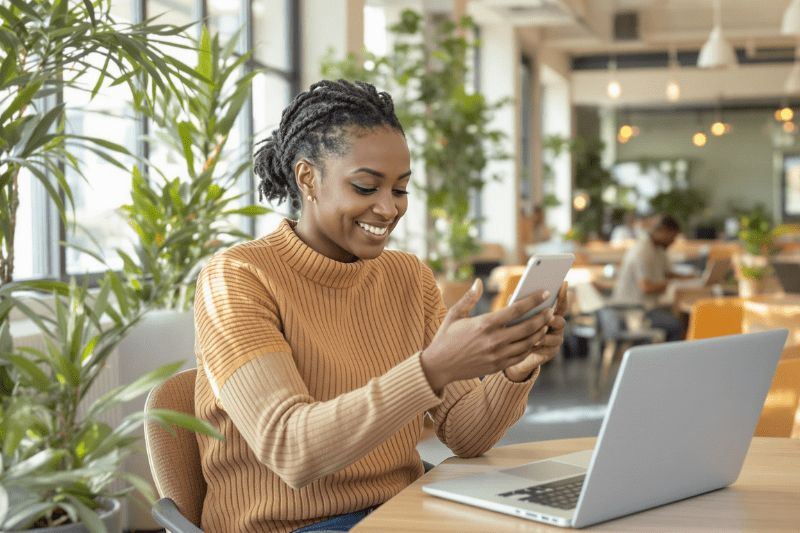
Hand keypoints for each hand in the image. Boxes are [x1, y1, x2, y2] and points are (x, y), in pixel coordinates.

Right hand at [420, 278, 559, 392]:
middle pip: (527, 327)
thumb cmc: (445, 338)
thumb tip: (478, 282)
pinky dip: (530, 347)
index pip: (516, 310)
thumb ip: (469, 298)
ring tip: (545, 324)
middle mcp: (493, 340)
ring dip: (539, 332)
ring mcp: (497, 355)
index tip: (544, 293)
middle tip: (550, 310)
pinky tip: (534, 339)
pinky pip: (521, 356)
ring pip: (527, 343)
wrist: (438, 366)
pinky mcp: (498, 366)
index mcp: (484, 324)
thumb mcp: (454, 315)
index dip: (533, 300)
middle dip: (543, 317)